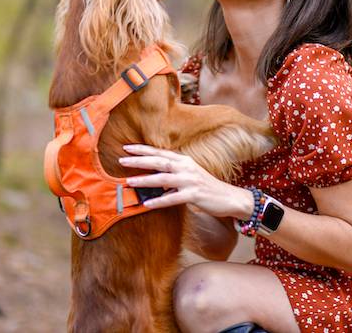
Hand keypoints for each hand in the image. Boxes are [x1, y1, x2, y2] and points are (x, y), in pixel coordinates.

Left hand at [119, 144, 252, 218]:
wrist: (229, 197)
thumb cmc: (207, 188)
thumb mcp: (189, 176)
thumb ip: (173, 175)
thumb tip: (154, 180)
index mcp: (184, 160)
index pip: (160, 152)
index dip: (143, 150)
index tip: (127, 148)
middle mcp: (186, 167)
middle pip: (159, 161)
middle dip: (139, 160)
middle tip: (122, 160)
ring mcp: (190, 180)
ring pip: (163, 178)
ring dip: (145, 180)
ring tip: (129, 181)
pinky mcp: (194, 194)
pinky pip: (173, 198)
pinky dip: (159, 201)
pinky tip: (147, 204)